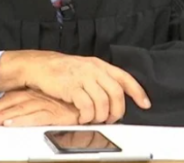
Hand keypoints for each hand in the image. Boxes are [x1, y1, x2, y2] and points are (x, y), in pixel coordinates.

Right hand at [0, 51, 150, 123]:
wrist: (38, 66)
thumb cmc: (60, 70)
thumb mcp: (84, 68)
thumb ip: (99, 78)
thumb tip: (114, 96)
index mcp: (99, 65)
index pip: (124, 78)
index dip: (137, 92)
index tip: (145, 104)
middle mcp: (93, 70)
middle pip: (116, 93)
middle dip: (117, 110)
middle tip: (112, 119)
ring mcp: (82, 78)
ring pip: (103, 102)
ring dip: (102, 115)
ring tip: (95, 119)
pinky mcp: (71, 87)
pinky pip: (86, 106)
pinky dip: (88, 116)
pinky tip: (84, 117)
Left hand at [0, 89, 78, 126]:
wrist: (89, 99)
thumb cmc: (69, 101)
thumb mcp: (46, 100)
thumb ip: (32, 104)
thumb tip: (14, 112)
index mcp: (33, 92)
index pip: (8, 99)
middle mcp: (36, 97)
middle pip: (9, 104)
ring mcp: (45, 105)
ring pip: (19, 110)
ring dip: (2, 117)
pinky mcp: (54, 114)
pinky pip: (34, 117)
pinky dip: (21, 120)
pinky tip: (11, 124)